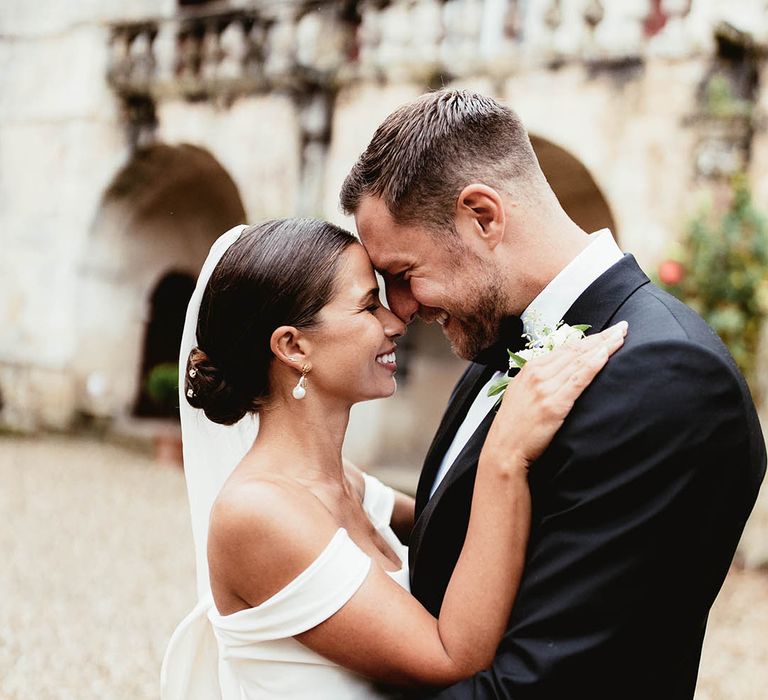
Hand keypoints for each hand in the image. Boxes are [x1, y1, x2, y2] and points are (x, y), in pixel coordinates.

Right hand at [481, 321, 627, 473]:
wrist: (504, 449)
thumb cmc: (514, 426)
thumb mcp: (522, 393)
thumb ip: (540, 379)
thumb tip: (561, 371)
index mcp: (530, 368)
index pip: (566, 348)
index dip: (589, 338)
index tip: (607, 332)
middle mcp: (538, 374)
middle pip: (576, 350)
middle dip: (601, 338)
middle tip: (622, 327)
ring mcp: (545, 388)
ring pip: (580, 361)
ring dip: (603, 347)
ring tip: (621, 337)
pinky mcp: (554, 404)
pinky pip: (578, 380)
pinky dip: (593, 365)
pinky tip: (605, 355)